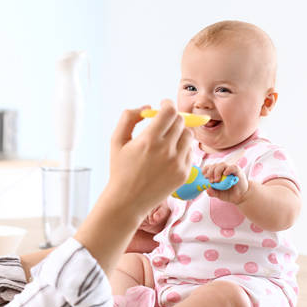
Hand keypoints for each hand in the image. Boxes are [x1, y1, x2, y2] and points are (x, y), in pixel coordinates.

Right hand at [73, 100, 191, 274]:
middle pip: (181, 121)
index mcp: (149, 140)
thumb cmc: (120, 170)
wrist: (127, 201)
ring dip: (180, 131)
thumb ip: (128, 118)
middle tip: (165, 121)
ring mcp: (178, 162)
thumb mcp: (116, 141)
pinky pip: (190, 151)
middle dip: (173, 117)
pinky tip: (170, 153)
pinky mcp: (184, 173)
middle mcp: (166, 150)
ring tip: (168, 138)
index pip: (169, 112)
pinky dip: (183, 148)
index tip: (163, 105)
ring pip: (188, 135)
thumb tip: (147, 107)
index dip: (167, 104)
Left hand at [202, 162, 249, 203]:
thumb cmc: (229, 193)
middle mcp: (223, 169)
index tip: (204, 177)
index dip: (205, 170)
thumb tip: (207, 190)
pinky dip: (228, 169)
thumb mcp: (218, 194)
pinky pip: (232, 167)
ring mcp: (230, 169)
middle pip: (214, 165)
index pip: (209, 167)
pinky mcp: (237, 171)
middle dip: (210, 173)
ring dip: (217, 171)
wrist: (241, 196)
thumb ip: (212, 192)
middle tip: (211, 181)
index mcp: (217, 173)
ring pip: (222, 164)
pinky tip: (225, 174)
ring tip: (217, 180)